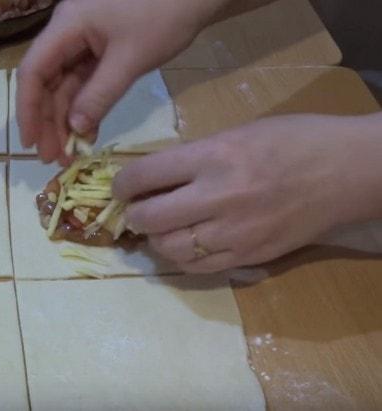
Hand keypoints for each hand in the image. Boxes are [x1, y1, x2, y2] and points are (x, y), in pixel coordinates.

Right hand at [16, 0, 224, 163]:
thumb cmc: (163, 16)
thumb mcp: (130, 59)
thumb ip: (100, 95)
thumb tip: (75, 129)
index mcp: (66, 26)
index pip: (33, 71)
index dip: (28, 110)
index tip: (30, 143)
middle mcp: (68, 33)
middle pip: (46, 82)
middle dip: (48, 121)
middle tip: (52, 158)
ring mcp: (84, 41)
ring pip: (65, 86)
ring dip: (66, 120)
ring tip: (69, 153)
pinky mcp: (102, 49)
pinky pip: (85, 82)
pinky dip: (86, 107)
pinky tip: (88, 134)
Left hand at [112, 114, 381, 272]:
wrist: (347, 171)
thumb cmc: (293, 140)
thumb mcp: (236, 133)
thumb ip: (193, 156)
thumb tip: (152, 176)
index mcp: (214, 157)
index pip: (145, 175)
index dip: (122, 183)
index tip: (121, 186)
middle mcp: (219, 197)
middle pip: (149, 218)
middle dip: (132, 215)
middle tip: (136, 210)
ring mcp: (235, 233)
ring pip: (169, 248)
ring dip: (155, 239)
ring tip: (161, 228)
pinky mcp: (250, 257)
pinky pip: (197, 268)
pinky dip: (181, 258)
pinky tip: (186, 244)